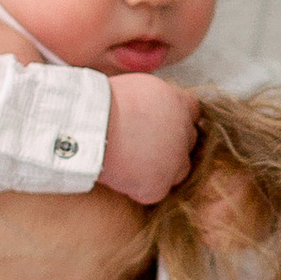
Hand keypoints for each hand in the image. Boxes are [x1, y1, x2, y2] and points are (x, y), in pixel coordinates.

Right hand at [99, 73, 200, 205]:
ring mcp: (174, 161)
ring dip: (161, 170)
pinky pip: (155, 191)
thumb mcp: (136, 88)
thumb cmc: (100, 103)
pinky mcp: (158, 185)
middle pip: (187, 142)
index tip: (161, 125)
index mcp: (178, 103)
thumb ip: (154, 101)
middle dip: (171, 145)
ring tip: (132, 165)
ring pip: (178, 170)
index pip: (192, 112)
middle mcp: (183, 131)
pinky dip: (140, 188)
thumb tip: (152, 110)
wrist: (88, 128)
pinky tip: (122, 178)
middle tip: (144, 147)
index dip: (177, 120)